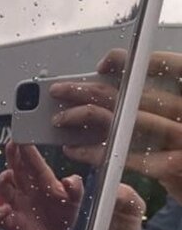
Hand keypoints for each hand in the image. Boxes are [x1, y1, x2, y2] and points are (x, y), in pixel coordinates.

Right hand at [0, 143, 82, 229]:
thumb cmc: (61, 218)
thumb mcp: (73, 203)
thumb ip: (76, 190)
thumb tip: (72, 179)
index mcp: (41, 183)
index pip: (34, 164)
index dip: (28, 151)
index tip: (23, 138)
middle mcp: (26, 190)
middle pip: (16, 169)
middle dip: (13, 156)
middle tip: (12, 143)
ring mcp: (16, 205)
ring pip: (4, 189)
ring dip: (3, 181)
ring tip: (8, 176)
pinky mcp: (10, 222)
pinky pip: (0, 216)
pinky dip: (0, 214)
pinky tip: (5, 211)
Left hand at [50, 49, 181, 201]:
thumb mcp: (177, 117)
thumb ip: (152, 101)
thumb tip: (105, 83)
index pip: (168, 66)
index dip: (132, 62)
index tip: (103, 64)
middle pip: (129, 93)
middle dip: (86, 90)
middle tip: (58, 90)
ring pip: (120, 119)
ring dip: (81, 118)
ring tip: (58, 119)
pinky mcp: (172, 167)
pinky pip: (122, 154)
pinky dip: (91, 151)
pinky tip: (72, 148)